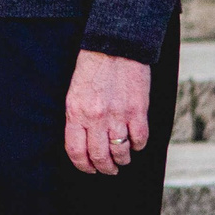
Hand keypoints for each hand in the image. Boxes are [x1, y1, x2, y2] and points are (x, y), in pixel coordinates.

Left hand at [64, 51, 151, 175]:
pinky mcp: (138, 111)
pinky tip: (136, 142)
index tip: (89, 168)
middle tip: (108, 169)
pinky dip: (138, 145)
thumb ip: (77, 118)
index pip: (76, 151)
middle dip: (104, 168)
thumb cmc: (93, 68)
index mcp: (76, 113)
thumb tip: (83, 143)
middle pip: (99, 157)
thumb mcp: (75, 93)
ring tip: (122, 158)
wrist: (115, 45)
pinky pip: (140, 139)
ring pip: (120, 152)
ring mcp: (118, 115)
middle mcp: (96, 117)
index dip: (83, 166)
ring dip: (122, 160)